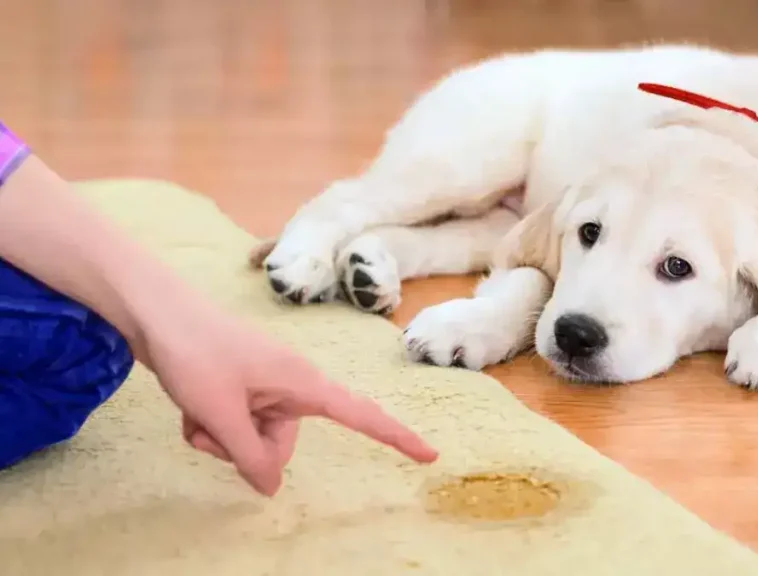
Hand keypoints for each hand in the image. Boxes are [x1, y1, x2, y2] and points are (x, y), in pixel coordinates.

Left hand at [141, 302, 438, 495]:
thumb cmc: (196, 355)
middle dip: (245, 449)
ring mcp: (264, 387)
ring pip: (252, 438)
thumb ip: (249, 455)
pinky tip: (189, 408)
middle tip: (212, 427)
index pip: (361, 415)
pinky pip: (236, 424)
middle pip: (282, 444)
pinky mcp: (241, 387)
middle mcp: (290, 386)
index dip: (396, 436)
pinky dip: (212, 426)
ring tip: (195, 412)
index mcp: (303, 383)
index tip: (429, 454)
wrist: (157, 312)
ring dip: (221, 438)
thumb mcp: (221, 413)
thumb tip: (270, 487)